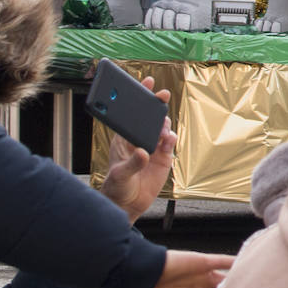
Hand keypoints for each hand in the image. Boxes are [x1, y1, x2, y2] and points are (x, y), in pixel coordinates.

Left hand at [102, 76, 174, 224]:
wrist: (128, 205)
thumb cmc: (116, 188)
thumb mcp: (119, 175)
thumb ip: (132, 164)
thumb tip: (143, 152)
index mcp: (124, 139)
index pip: (131, 114)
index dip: (138, 97)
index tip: (145, 82)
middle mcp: (139, 140)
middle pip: (150, 117)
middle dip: (156, 105)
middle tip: (162, 96)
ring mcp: (152, 148)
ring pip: (162, 128)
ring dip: (164, 125)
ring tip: (162, 131)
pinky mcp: (163, 158)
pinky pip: (170, 143)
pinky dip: (171, 139)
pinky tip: (168, 140)